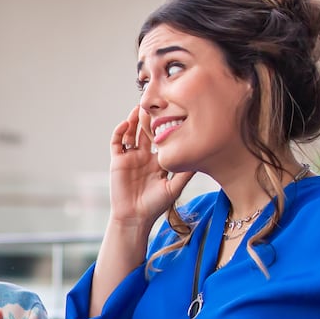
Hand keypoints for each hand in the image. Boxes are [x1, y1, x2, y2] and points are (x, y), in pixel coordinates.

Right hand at [108, 106, 193, 226]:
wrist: (135, 217)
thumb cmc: (155, 205)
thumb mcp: (175, 187)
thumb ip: (186, 171)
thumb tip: (203, 154)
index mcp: (158, 160)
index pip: (162, 136)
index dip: (165, 124)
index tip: (173, 110)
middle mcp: (144, 156)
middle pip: (146, 130)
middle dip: (149, 117)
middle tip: (155, 101)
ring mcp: (130, 157)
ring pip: (131, 133)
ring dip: (134, 120)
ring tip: (139, 107)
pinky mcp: (117, 161)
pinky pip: (117, 142)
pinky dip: (119, 131)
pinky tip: (126, 123)